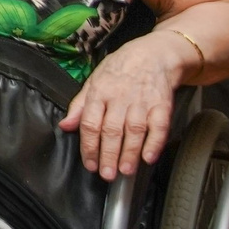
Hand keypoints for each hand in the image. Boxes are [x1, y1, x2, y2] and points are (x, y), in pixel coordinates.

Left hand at [63, 32, 194, 178]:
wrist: (153, 55)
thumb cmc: (120, 69)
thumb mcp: (93, 81)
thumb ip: (80, 106)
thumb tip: (65, 126)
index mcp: (99, 93)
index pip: (90, 123)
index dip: (88, 146)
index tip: (89, 164)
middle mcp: (120, 98)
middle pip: (111, 130)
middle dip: (108, 154)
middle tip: (106, 174)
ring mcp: (142, 102)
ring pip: (134, 131)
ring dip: (129, 153)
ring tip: (125, 171)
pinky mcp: (162, 105)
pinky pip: (159, 127)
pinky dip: (154, 143)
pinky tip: (148, 157)